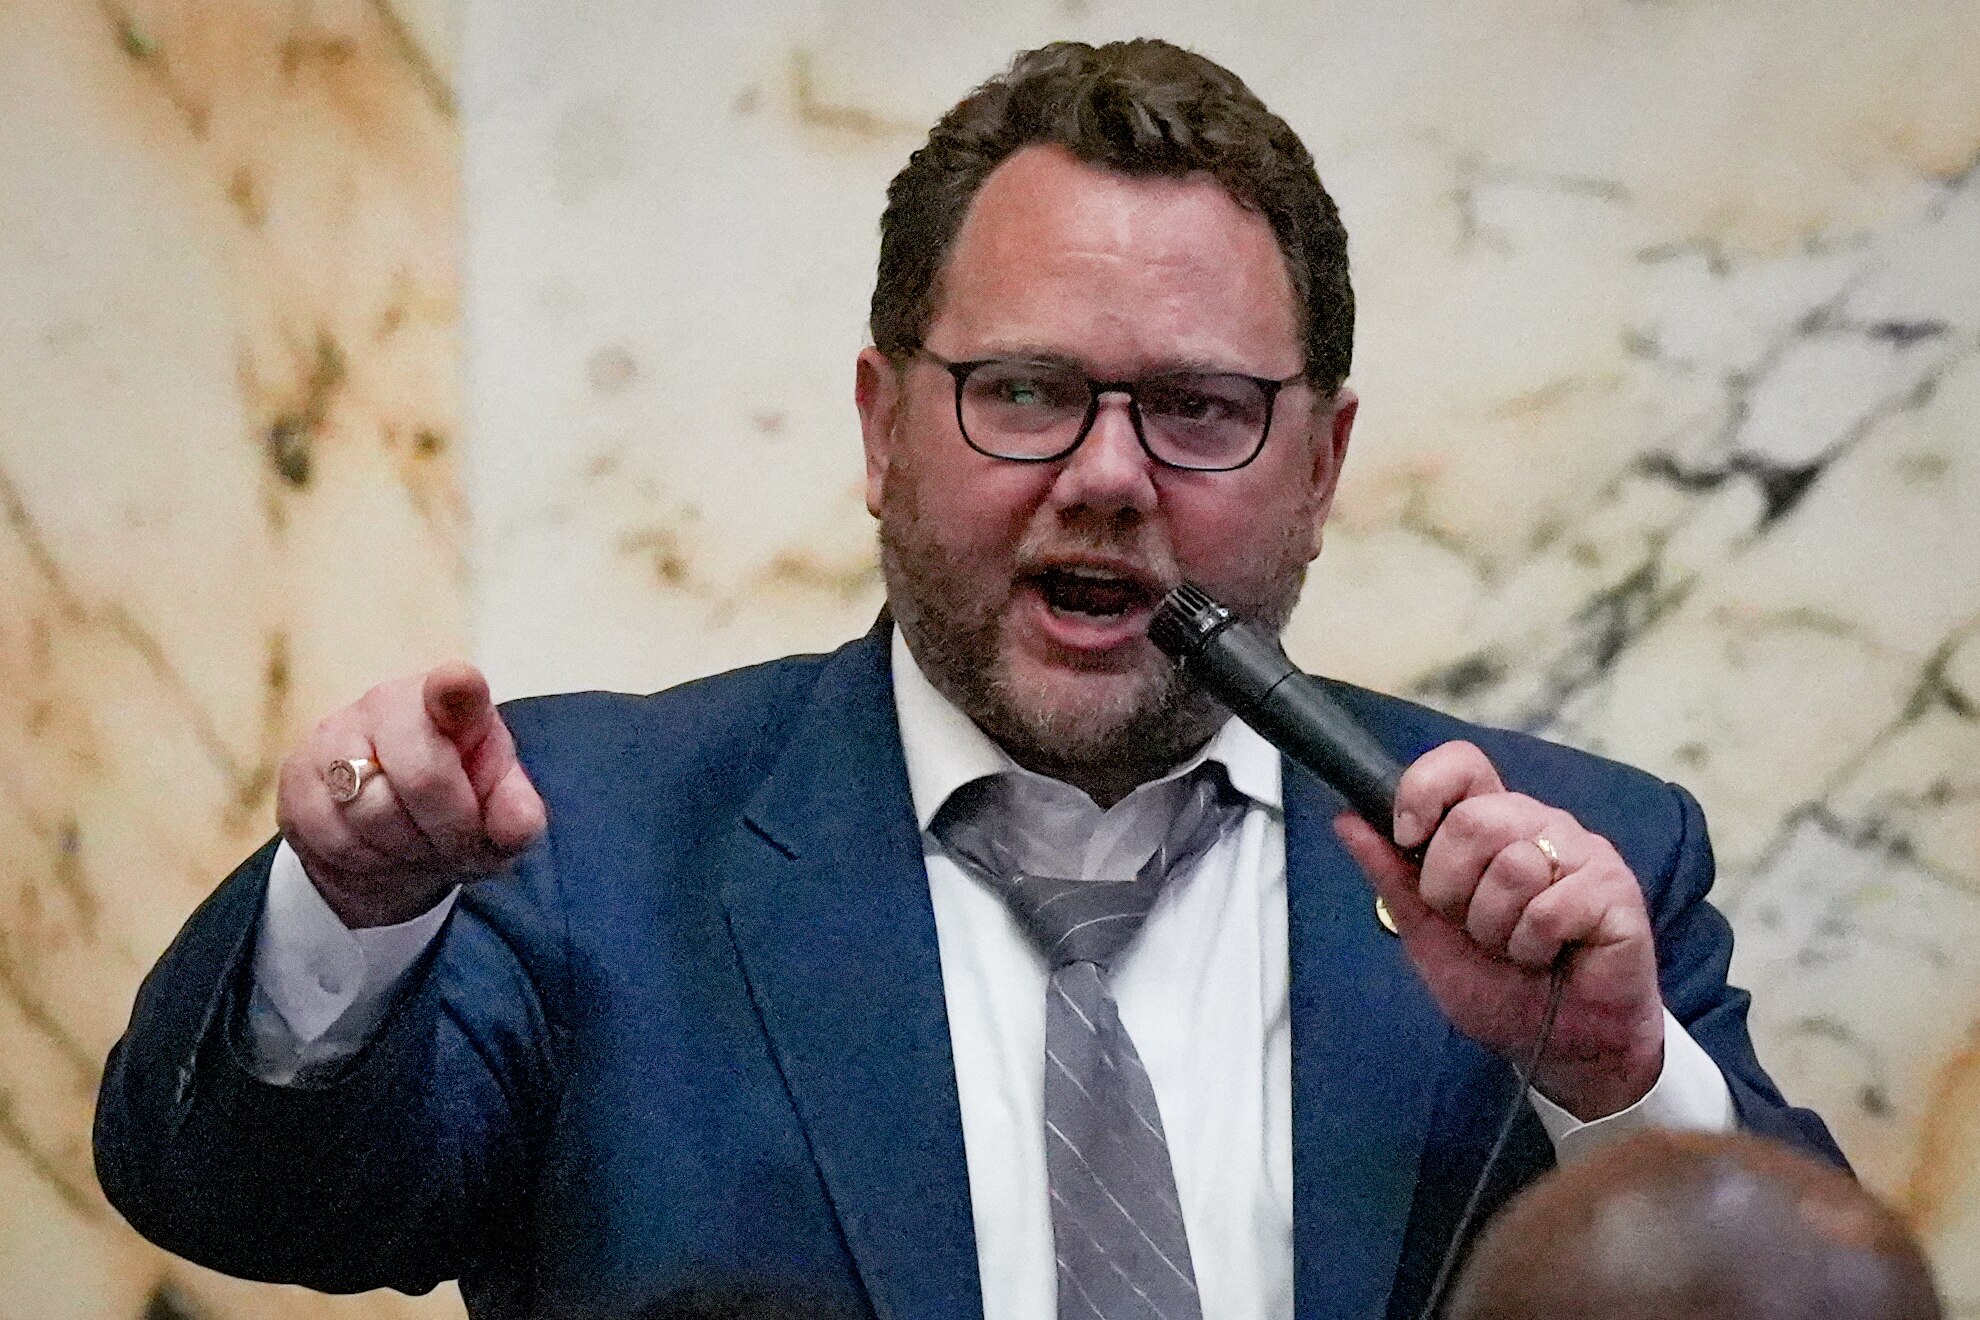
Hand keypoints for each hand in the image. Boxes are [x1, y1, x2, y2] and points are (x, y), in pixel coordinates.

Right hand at [274, 662, 546, 927]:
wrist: (391, 832)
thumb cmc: (458, 803)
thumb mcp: (499, 809)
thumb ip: (517, 815)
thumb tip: (518, 826)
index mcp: (453, 700)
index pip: (455, 688)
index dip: (455, 688)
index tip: (457, 684)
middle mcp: (390, 703)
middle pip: (422, 776)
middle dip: (451, 830)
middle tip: (462, 847)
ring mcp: (335, 735)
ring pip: (373, 812)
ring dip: (409, 850)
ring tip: (424, 847)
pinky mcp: (296, 777)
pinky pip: (333, 838)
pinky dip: (367, 862)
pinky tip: (382, 851)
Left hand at [1333, 740, 1665, 1119]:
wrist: (1560, 1046)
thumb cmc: (1501, 986)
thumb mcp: (1426, 931)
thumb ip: (1391, 873)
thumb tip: (1347, 819)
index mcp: (1493, 824)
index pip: (1461, 764)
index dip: (1425, 791)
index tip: (1408, 838)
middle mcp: (1539, 825)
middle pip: (1474, 819)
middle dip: (1451, 888)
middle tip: (1470, 926)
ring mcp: (1583, 853)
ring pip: (1512, 865)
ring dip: (1495, 927)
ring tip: (1514, 948)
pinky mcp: (1615, 890)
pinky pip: (1550, 907)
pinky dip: (1533, 946)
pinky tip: (1546, 957)